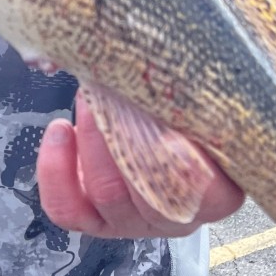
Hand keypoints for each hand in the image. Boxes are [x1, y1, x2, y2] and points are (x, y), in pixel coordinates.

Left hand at [37, 91, 243, 238]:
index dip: (186, 157)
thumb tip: (160, 54)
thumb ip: (195, 85)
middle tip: (115, 91)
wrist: (150, 115)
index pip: (208, 191)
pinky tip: (60, 130)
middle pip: (152, 194)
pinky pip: (67, 209)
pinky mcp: (94, 219)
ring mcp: (133, 221)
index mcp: (219, 194)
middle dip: (128, 136)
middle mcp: (178, 215)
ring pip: (108, 195)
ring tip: (88, 101)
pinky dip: (56, 170)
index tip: (166, 113)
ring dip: (92, 142)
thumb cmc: (184, 103)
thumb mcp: (200, 93)